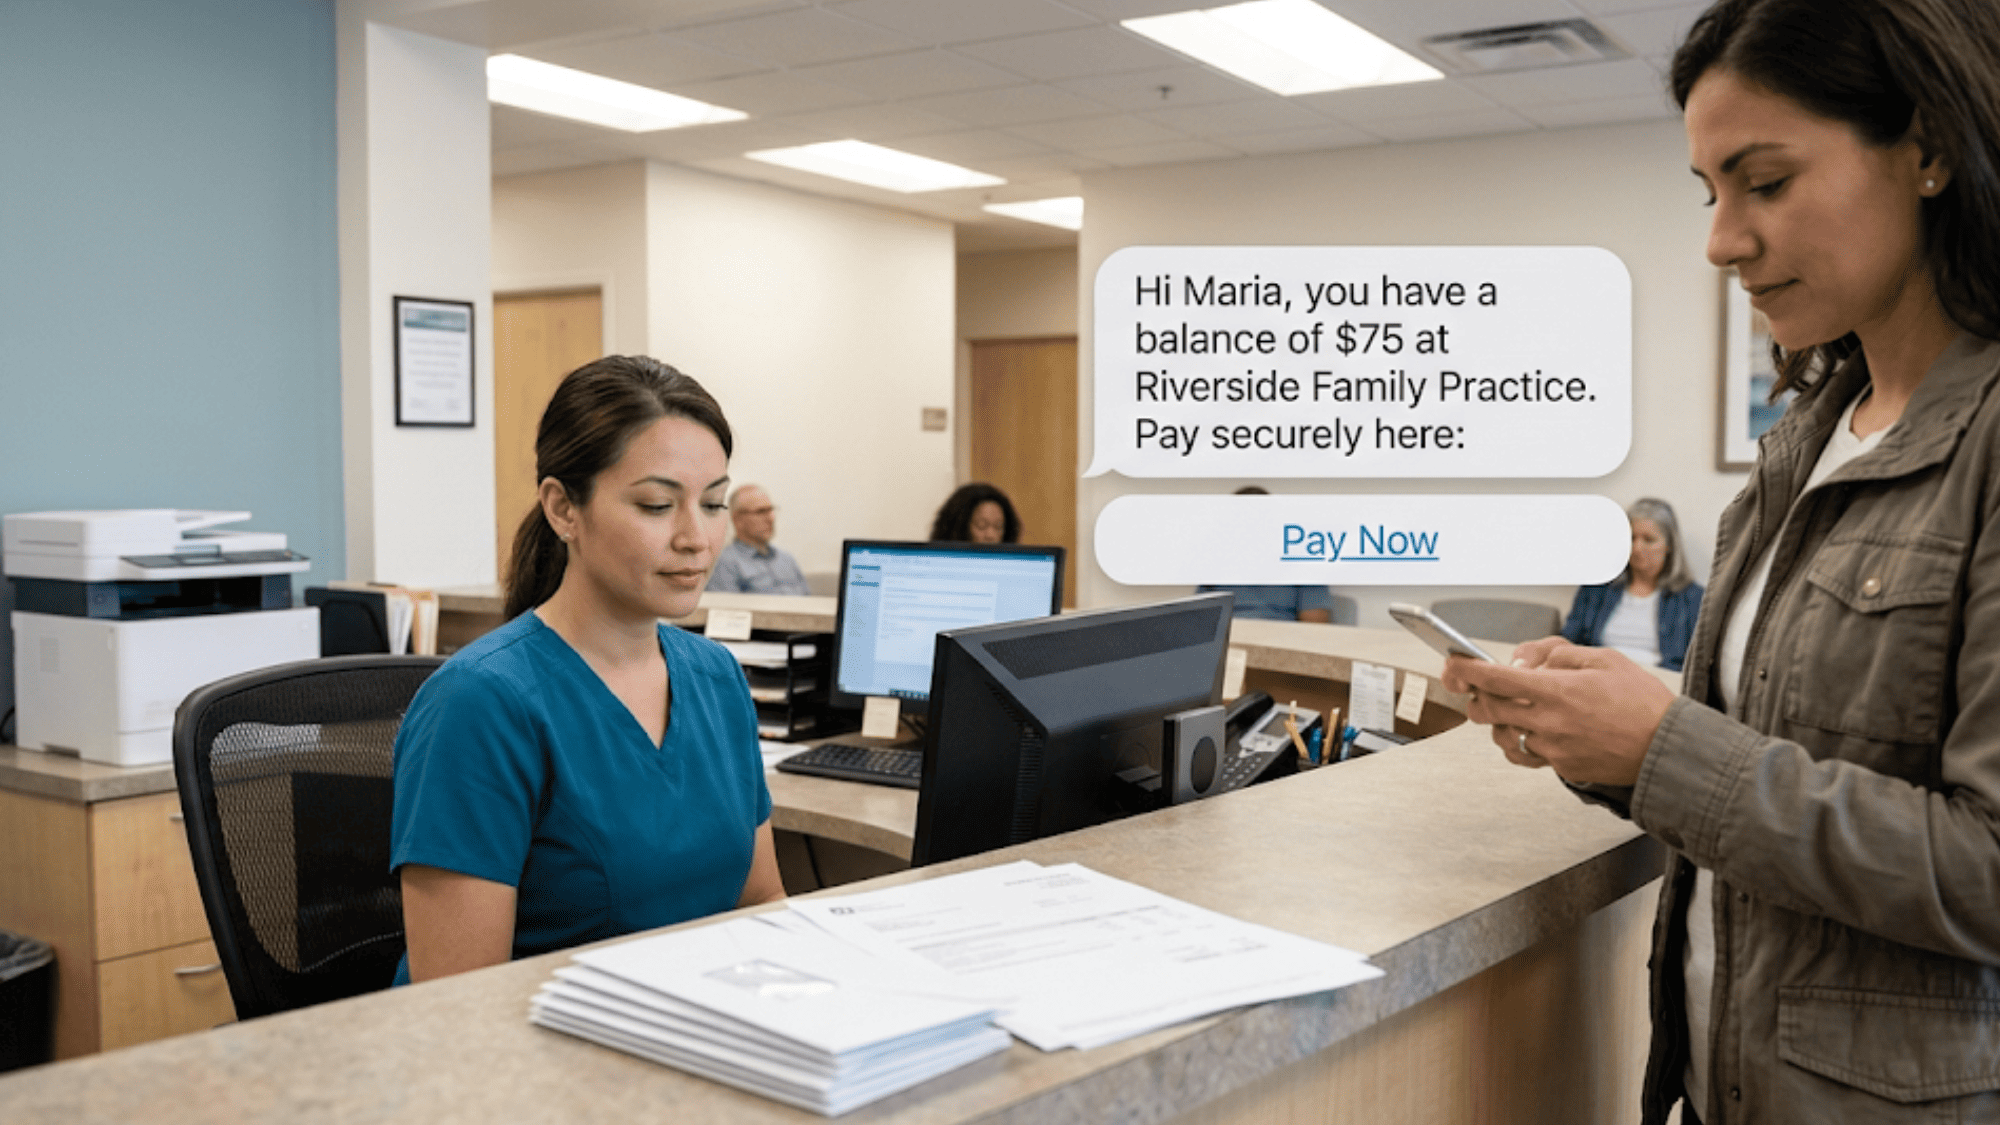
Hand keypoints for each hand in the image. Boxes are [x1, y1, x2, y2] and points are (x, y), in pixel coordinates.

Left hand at [1442, 643, 1674, 786]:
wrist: (1669, 748)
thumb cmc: (1642, 701)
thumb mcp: (1604, 659)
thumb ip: (1557, 656)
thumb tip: (1524, 661)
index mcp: (1558, 691)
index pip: (1496, 679)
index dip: (1467, 670)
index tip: (1453, 662)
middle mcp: (1550, 722)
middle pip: (1487, 709)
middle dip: (1474, 693)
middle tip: (1474, 683)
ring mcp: (1553, 749)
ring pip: (1502, 734)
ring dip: (1496, 719)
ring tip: (1509, 706)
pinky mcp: (1561, 768)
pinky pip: (1524, 755)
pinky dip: (1516, 741)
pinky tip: (1525, 730)